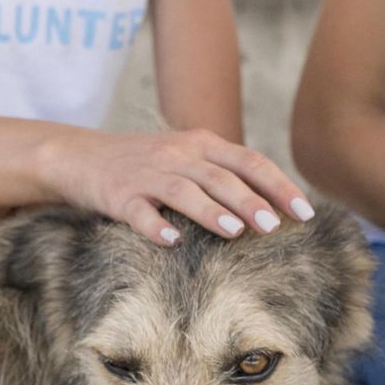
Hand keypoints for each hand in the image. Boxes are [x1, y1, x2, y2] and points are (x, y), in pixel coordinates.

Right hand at [35, 128, 312, 245]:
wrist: (79, 156)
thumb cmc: (146, 164)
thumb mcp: (189, 158)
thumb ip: (226, 173)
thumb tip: (277, 205)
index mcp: (201, 144)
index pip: (249, 161)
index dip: (279, 185)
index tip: (305, 212)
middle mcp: (177, 153)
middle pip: (221, 176)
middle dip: (250, 201)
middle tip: (275, 226)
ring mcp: (146, 173)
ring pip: (183, 190)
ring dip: (211, 211)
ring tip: (236, 232)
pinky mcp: (117, 195)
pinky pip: (138, 212)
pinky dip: (156, 226)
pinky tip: (173, 241)